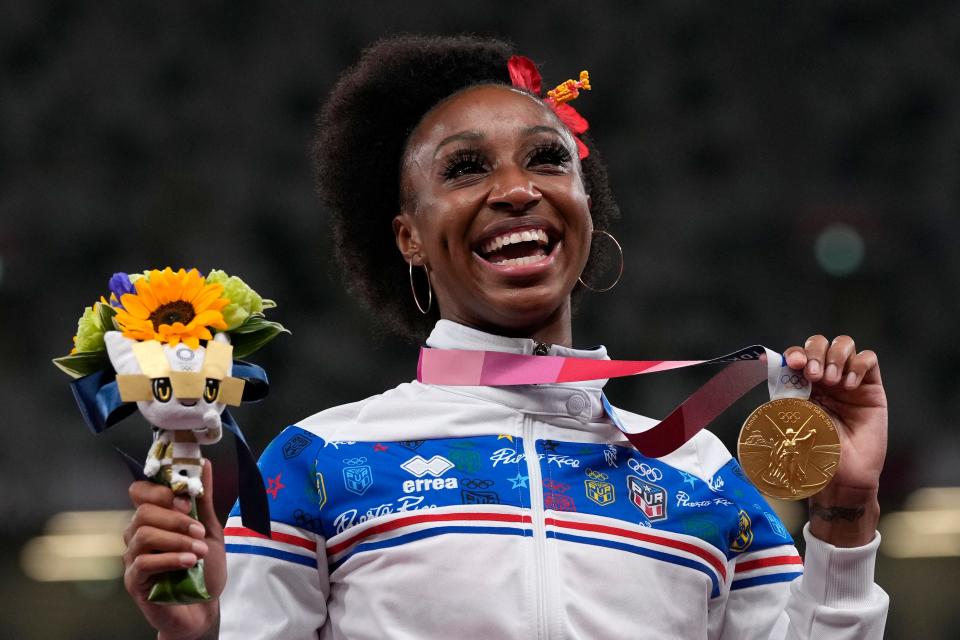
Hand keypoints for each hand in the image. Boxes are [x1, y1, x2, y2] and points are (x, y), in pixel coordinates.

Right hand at [123, 460, 224, 638]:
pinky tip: (189, 562)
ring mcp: (133, 558)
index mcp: (154, 518)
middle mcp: (138, 534)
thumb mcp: (209, 529)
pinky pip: (143, 562)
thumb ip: (203, 499)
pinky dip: (170, 558)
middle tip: (198, 529)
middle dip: (175, 518)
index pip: (139, 491)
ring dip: (177, 539)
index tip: (186, 501)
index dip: (160, 490)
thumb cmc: (204, 568)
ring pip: (143, 534)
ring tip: (199, 550)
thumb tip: (203, 463)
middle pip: (143, 511)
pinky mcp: (134, 581)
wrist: (204, 607)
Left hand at [784, 335, 887, 546]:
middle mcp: (824, 379)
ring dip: (835, 357)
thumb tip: (762, 362)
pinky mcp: (871, 388)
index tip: (793, 363)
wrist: (841, 476)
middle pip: (820, 344)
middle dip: (815, 353)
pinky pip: (868, 358)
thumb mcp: (790, 420)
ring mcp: (848, 381)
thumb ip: (782, 393)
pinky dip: (858, 365)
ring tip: (832, 380)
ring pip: (844, 345)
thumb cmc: (813, 452)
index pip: (798, 355)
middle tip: (814, 375)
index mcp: (802, 384)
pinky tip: (850, 385)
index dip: (795, 353)